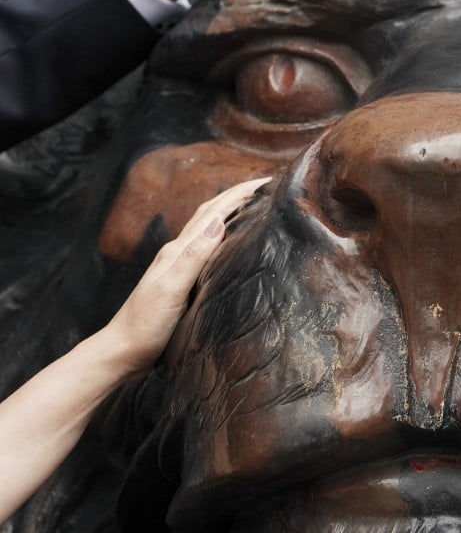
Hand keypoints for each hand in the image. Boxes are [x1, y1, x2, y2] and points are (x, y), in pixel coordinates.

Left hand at [103, 177, 270, 376]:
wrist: (122, 352)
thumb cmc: (145, 324)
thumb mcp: (170, 289)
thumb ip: (193, 256)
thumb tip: (218, 222)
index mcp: (177, 250)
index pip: (213, 212)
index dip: (239, 194)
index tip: (267, 181)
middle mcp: (178, 252)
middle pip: (210, 213)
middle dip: (237, 195)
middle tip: (266, 186)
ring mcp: (178, 266)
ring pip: (207, 228)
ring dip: (230, 210)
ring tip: (254, 203)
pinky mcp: (181, 281)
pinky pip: (206, 247)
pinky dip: (222, 234)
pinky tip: (231, 241)